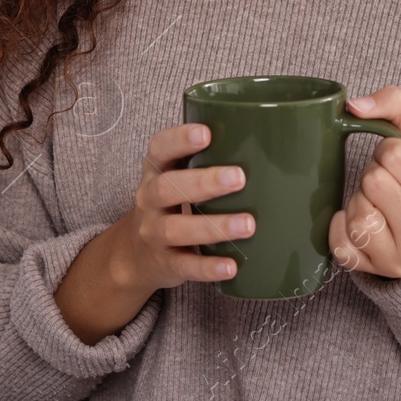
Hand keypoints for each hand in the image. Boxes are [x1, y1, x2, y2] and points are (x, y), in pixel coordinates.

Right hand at [110, 122, 255, 294]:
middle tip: (239, 178)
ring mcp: (154, 233)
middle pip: (168, 188)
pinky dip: (208, 267)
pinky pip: (185, 266)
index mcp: (156, 171)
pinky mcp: (165, 263)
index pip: (160, 148)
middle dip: (204, 182)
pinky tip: (231, 266)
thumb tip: (266, 146)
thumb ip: (206, 162)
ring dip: (214, 226)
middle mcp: (149, 199)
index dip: (180, 139)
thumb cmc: (171, 204)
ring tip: (248, 224)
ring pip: (177, 229)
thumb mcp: (175, 177)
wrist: (135, 254)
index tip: (206, 133)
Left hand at [329, 85, 400, 277]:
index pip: (395, 154)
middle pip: (373, 182)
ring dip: (357, 201)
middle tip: (386, 184)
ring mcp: (399, 259)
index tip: (398, 163)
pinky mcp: (372, 272)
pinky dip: (340, 227)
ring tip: (375, 203)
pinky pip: (339, 244)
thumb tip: (354, 106)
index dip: (389, 150)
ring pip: (357, 214)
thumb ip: (393, 104)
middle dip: (373, 175)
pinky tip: (356, 222)